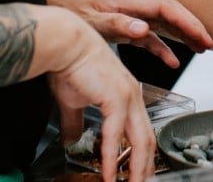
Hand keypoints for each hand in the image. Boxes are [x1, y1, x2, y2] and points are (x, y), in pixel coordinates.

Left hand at [46, 0, 212, 68]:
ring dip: (183, 35)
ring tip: (201, 48)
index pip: (166, 7)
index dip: (187, 20)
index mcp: (128, 0)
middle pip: (171, 13)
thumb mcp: (90, 20)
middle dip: (192, 27)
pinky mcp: (124, 26)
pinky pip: (149, 37)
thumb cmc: (67, 11)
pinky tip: (171, 61)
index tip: (200, 34)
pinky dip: (162, 48)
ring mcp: (130, 15)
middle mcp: (133, 5)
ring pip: (164, 24)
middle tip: (208, 43)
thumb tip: (144, 30)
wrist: (50, 5)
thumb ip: (117, 25)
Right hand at [50, 14, 153, 181]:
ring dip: (136, 169)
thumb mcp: (73, 102)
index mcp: (128, 95)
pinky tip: (110, 175)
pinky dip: (113, 158)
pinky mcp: (115, 98)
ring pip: (140, 140)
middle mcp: (133, 96)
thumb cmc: (69, 65)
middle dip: (145, 168)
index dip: (142, 155)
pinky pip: (115, 135)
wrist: (65, 45)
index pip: (142, 131)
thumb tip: (71, 141)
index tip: (138, 174)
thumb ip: (76, 123)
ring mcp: (128, 97)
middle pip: (147, 139)